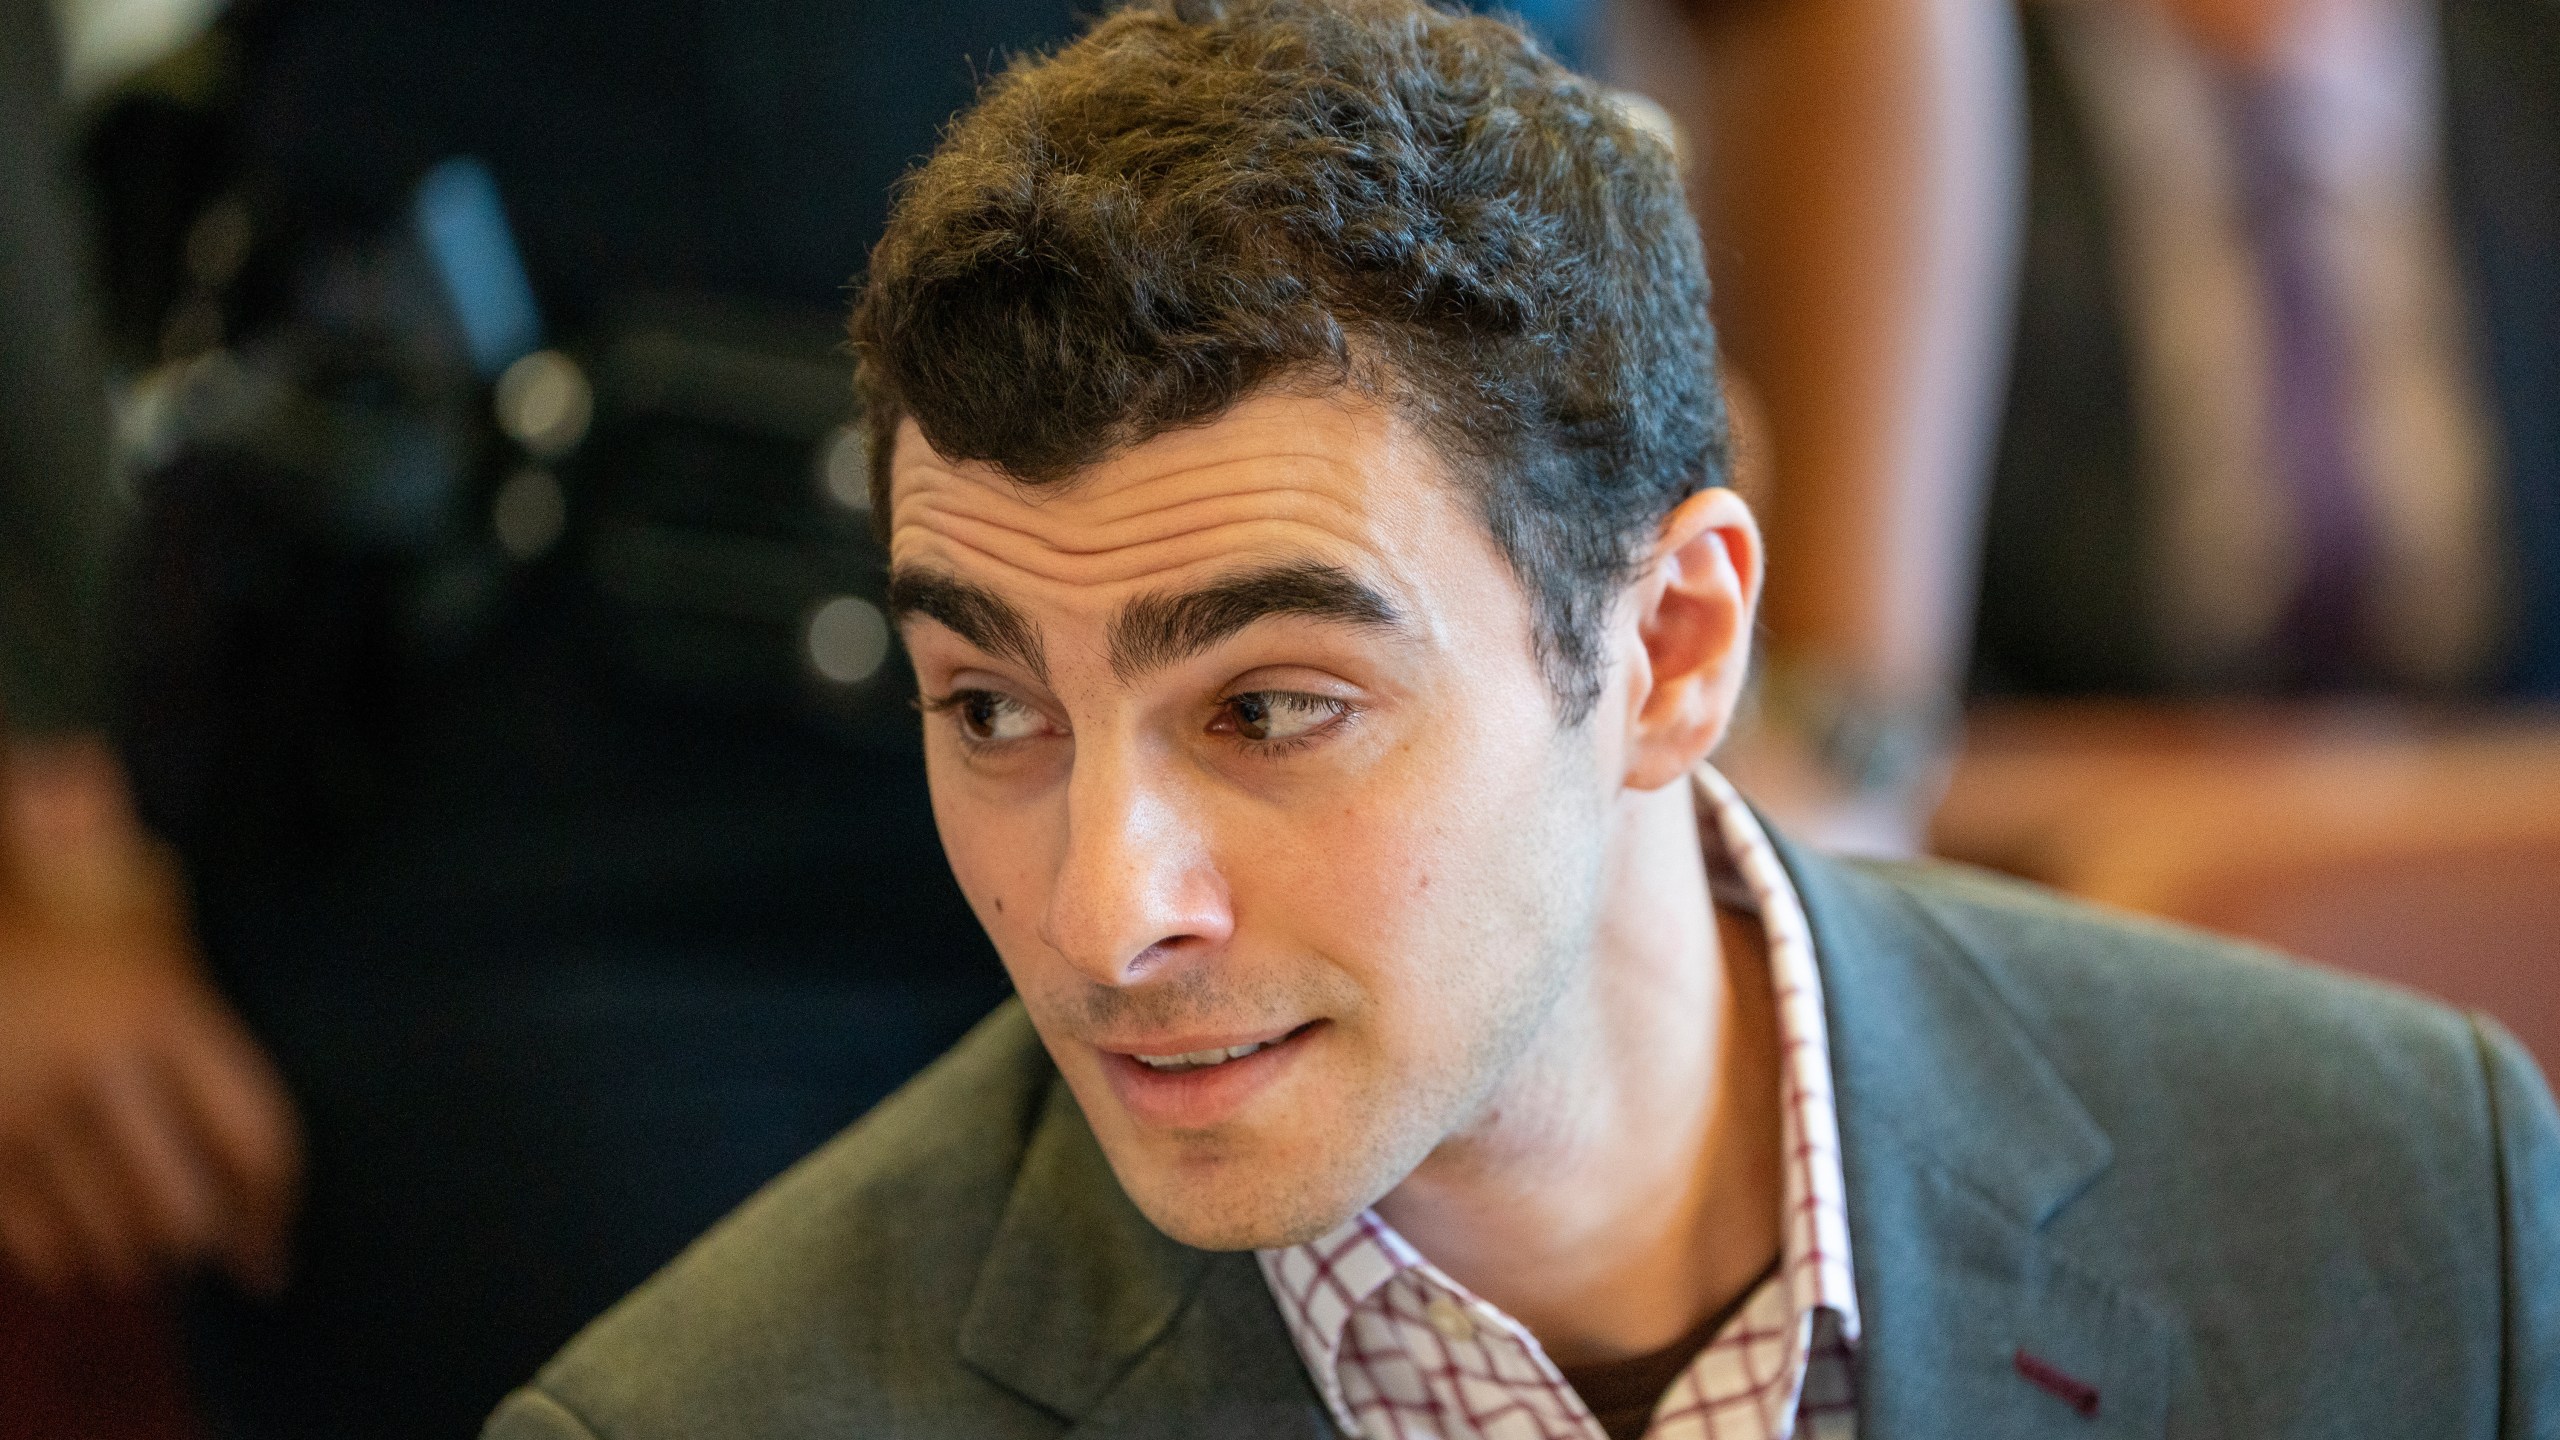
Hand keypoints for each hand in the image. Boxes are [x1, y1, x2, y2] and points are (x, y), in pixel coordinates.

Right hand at [0, 738, 301, 1295]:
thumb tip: (249, 1100)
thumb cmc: (64, 910)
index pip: (255, 1135)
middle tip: (212, 1251)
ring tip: (145, 1253)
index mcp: (164, 1010)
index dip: (275, 1205)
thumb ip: (206, 1017)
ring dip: (135, 1255)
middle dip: (206, 1242)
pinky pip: (30, 1233)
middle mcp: (99, 1066)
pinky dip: (60, 1257)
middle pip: (185, 1203)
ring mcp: (25, 1107)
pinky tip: (74, 1257)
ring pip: (108, 1230)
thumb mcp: (150, 920)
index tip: (276, 1243)